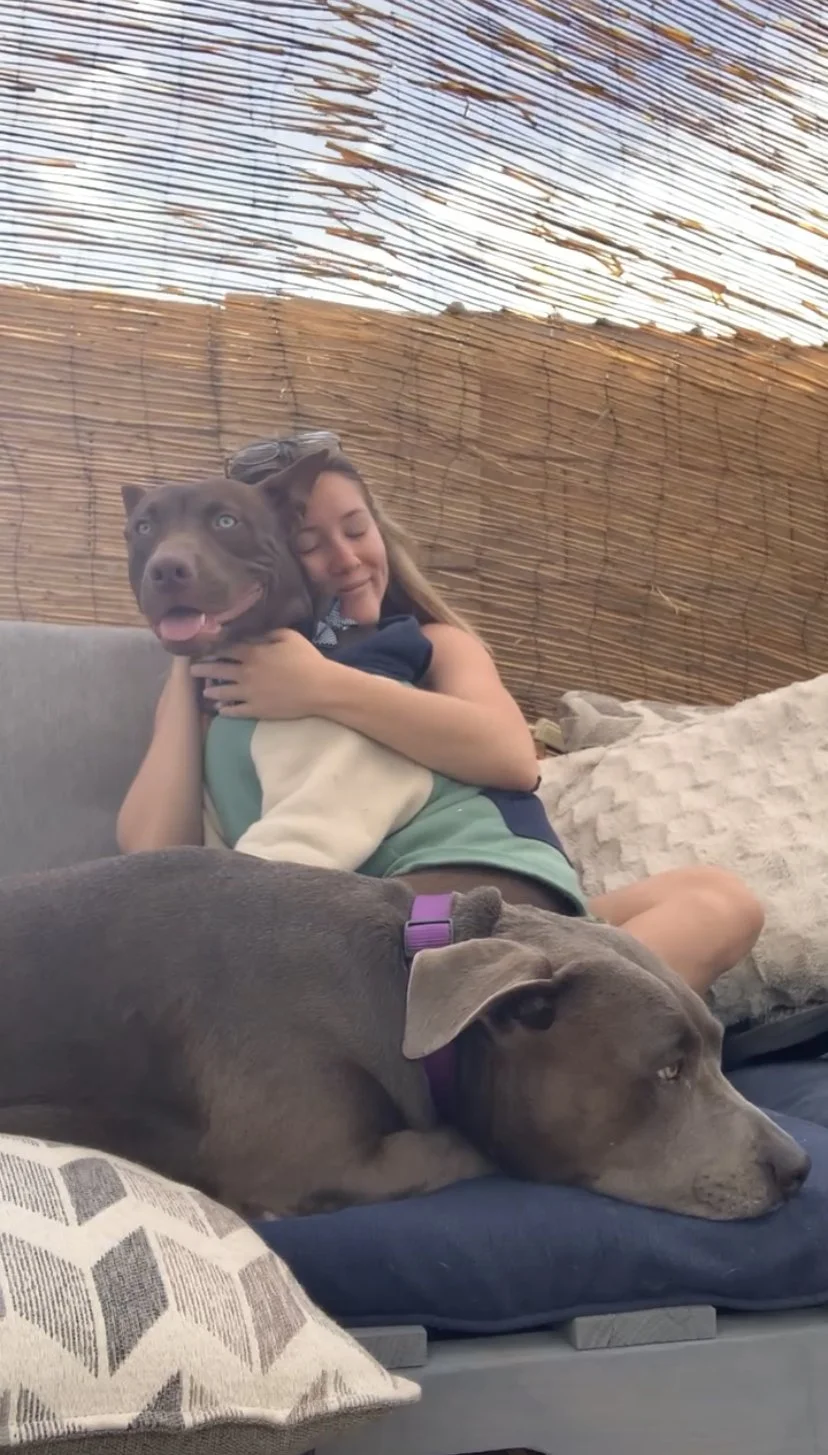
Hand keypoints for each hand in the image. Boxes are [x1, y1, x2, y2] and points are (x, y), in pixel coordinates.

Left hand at [190, 630, 339, 718]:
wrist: (319, 688)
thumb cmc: (307, 660)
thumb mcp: (289, 637)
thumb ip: (268, 633)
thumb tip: (253, 633)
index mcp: (252, 653)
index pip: (226, 649)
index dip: (213, 648)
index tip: (203, 649)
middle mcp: (245, 673)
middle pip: (218, 670)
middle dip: (203, 669)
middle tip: (192, 671)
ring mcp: (249, 693)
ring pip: (222, 691)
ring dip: (211, 691)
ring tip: (204, 691)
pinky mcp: (256, 710)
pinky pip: (236, 710)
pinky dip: (225, 710)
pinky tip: (220, 710)